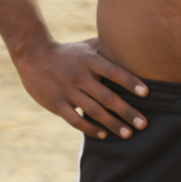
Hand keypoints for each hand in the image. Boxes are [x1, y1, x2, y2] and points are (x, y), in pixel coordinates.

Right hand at [12, 37, 148, 139]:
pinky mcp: (56, 104)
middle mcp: (80, 76)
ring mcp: (67, 91)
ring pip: (93, 111)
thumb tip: (131, 46)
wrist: (33, 55)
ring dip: (112, 124)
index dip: (130, 82)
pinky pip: (75, 120)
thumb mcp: (86, 46)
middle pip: (107, 97)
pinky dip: (90, 129)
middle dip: (126, 111)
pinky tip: (104, 135)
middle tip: (143, 124)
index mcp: (90, 60)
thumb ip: (106, 48)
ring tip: (128, 133)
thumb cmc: (67, 52)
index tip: (146, 93)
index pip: (114, 72)